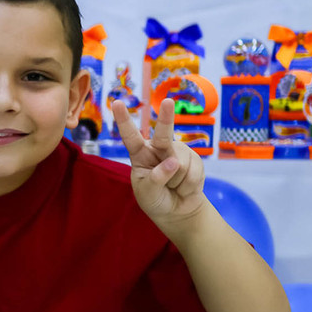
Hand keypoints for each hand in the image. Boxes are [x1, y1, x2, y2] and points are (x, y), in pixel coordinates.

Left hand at [112, 97, 207, 227]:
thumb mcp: (147, 193)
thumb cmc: (155, 199)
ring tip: (173, 186)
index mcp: (139, 154)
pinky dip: (189, 185)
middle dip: (166, 118)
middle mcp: (158, 148)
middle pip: (162, 135)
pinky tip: (185, 186)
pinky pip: (194, 172)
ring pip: (180, 164)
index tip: (116, 102)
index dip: (123, 120)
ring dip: (177, 182)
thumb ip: (156, 179)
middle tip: (168, 102)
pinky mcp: (194, 159)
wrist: (177, 209)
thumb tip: (174, 162)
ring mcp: (178, 151)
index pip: (130, 136)